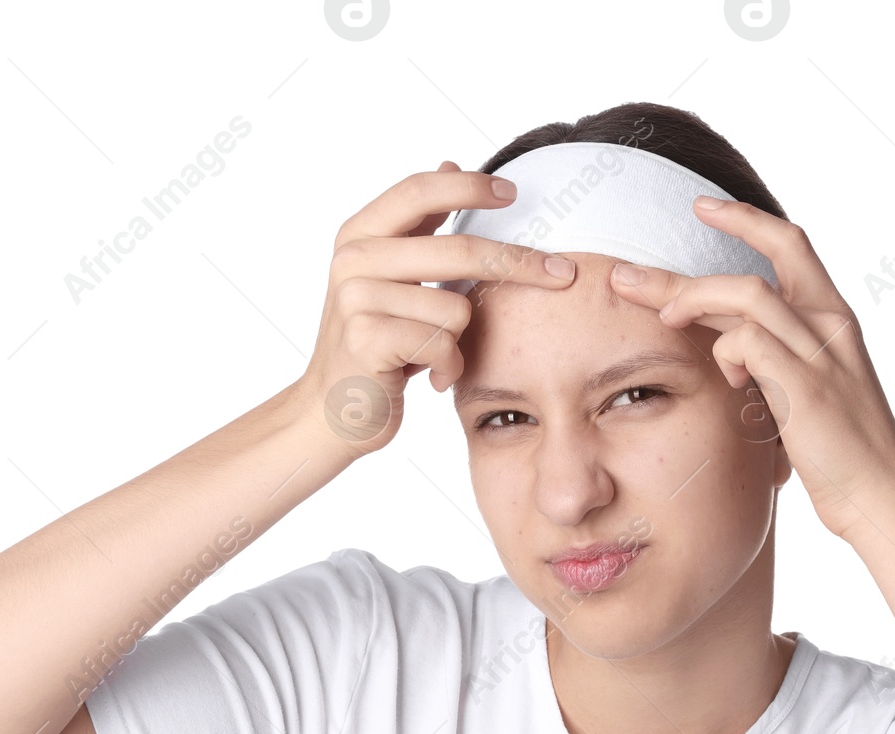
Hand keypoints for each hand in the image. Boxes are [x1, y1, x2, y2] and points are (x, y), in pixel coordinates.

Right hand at [293, 161, 577, 457]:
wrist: (331, 411)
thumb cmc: (375, 345)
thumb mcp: (390, 277)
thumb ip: (418, 228)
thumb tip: (450, 161)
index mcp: (359, 234)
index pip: (421, 191)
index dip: (470, 186)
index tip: (515, 192)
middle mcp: (353, 259)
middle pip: (457, 249)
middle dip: (519, 263)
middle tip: (563, 274)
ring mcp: (357, 299)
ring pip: (456, 307)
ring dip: (461, 340)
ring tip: (436, 355)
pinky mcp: (367, 340)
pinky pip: (443, 344)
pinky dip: (448, 366)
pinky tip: (427, 376)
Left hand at [605, 197, 894, 540]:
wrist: (881, 495)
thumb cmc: (842, 452)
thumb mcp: (806, 389)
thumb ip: (773, 359)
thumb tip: (726, 345)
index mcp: (832, 317)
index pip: (790, 244)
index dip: (746, 219)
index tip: (701, 207)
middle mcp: (829, 323)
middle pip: (755, 264)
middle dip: (685, 266)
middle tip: (627, 274)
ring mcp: (819, 353)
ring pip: (746, 294)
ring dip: (693, 299)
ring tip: (663, 318)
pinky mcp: (806, 387)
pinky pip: (749, 341)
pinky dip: (727, 352)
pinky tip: (728, 378)